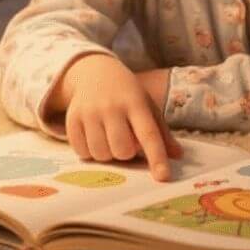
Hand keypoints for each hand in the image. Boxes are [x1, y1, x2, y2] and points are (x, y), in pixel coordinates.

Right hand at [53, 54, 181, 180]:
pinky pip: (82, 152)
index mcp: (135, 102)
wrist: (94, 72)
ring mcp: (89, 111)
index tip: (163, 177)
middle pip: (122, 150)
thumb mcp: (147, 105)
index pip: (148, 134)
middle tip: (126, 142)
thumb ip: (161, 132)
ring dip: (108, 154)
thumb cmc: (127, 94)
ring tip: (109, 139)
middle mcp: (111, 106)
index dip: (156, 157)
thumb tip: (178, 155)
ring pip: (100, 154)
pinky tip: (94, 137)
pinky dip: (90, 151)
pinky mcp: (72, 118)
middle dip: (127, 154)